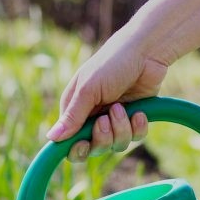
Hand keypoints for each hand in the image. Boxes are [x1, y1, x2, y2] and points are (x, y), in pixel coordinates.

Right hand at [47, 32, 169, 161]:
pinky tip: (139, 112)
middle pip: (93, 148)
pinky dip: (138, 127)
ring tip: (123, 107)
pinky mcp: (134, 119)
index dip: (76, 148)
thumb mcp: (88, 89)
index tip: (83, 144)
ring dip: (121, 129)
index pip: (69, 142)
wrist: (147, 51)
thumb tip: (51, 138)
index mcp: (75, 111)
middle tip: (106, 119)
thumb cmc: (112, 64)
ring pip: (115, 145)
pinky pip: (135, 138)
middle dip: (102, 138)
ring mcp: (114, 120)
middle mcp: (93, 118)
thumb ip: (72, 116)